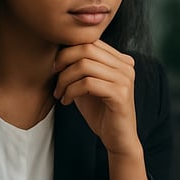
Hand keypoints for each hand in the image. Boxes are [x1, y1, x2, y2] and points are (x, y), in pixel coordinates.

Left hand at [53, 42, 147, 179]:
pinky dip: (71, 91)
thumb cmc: (100, 111)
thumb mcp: (88, 84)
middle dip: (63, 61)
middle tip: (54, 77)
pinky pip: (88, 83)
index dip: (67, 50)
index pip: (90, 41)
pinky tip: (67, 101)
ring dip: (65, 79)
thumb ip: (80, 66)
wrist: (118, 138)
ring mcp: (125, 79)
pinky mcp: (121, 94)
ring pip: (85, 65)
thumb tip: (58, 48)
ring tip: (60, 93)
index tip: (55, 67)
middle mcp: (126, 66)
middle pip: (87, 48)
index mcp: (120, 59)